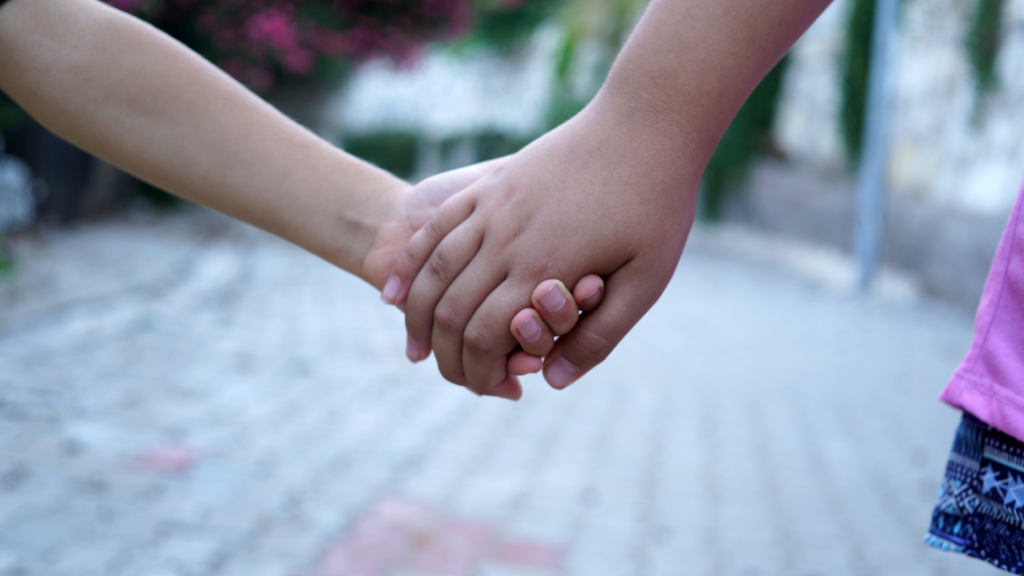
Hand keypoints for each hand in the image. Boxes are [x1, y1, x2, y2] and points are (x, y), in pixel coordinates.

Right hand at [383, 97, 701, 394]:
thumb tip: (552, 381)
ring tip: (416, 348)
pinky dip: (409, 264)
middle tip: (452, 377)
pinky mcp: (489, 187)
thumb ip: (599, 335)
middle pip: (450, 312)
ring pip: (432, 272)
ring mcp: (491, 209)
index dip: (479, 374)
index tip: (490, 390)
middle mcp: (506, 241)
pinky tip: (397, 291)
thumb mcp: (646, 280)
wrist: (645, 123)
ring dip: (418, 317)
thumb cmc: (656, 204)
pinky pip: (434, 229)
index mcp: (543, 270)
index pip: (485, 338)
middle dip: (446, 355)